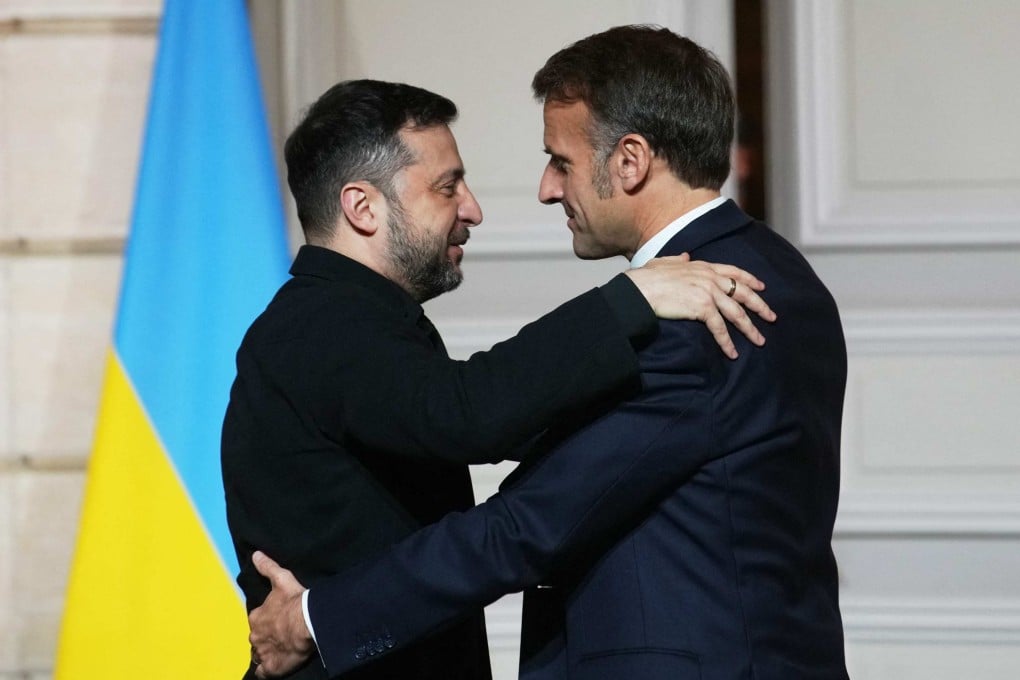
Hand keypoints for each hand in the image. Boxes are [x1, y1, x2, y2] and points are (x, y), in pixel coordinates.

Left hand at [249, 551, 314, 677]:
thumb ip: (268, 567)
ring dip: (266, 654)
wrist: (307, 623)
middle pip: (257, 639)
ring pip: (259, 655)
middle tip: (280, 637)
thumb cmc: (294, 601)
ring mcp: (262, 653)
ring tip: (279, 652)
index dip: (266, 621)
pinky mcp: (271, 668)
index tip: (275, 621)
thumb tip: (255, 554)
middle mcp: (255, 636)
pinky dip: (267, 671)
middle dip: (265, 638)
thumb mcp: (281, 579)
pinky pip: (264, 672)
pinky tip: (273, 669)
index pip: (257, 620)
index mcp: (257, 617)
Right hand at [624, 253, 776, 358]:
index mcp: (702, 267)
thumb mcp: (663, 263)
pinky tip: (732, 353)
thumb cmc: (646, 278)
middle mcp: (710, 277)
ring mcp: (708, 292)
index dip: (750, 280)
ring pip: (737, 312)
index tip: (762, 288)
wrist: (640, 289)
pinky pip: (719, 328)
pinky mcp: (702, 308)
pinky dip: (727, 342)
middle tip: (772, 317)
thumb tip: (685, 257)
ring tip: (759, 340)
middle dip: (760, 306)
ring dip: (750, 328)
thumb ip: (677, 260)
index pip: (734, 272)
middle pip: (743, 292)